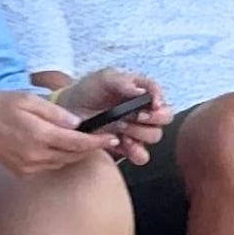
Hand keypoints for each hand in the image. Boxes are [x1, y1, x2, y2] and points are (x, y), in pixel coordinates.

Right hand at [0, 88, 118, 176]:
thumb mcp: (27, 99)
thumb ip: (55, 112)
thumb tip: (78, 122)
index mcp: (39, 135)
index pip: (77, 142)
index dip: (98, 141)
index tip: (113, 137)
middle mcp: (36, 155)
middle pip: (74, 155)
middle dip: (91, 147)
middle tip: (105, 137)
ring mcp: (30, 167)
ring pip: (64, 162)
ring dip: (77, 153)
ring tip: (87, 140)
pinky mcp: (25, 173)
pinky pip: (51, 166)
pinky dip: (61, 157)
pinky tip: (61, 146)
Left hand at [52, 69, 168, 159]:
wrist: (68, 111)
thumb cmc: (87, 91)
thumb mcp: (102, 79)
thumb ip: (122, 82)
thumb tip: (140, 90)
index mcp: (140, 91)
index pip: (160, 95)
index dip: (160, 100)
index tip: (153, 105)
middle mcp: (143, 110)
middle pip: (165, 117)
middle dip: (153, 118)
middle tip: (136, 116)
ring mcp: (136, 130)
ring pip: (155, 136)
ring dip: (140, 133)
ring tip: (121, 128)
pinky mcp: (127, 147)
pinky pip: (142, 155)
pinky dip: (136, 152)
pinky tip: (124, 144)